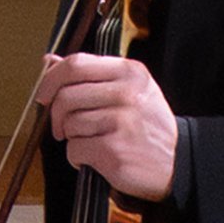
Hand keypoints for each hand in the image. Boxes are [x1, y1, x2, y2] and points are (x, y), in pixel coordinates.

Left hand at [38, 47, 178, 200]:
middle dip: (56, 115)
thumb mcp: (129, 89)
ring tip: (90, 142)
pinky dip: (77, 158)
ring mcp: (121, 122)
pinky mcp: (114, 150)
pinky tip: (94, 158)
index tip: (44, 94)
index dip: (51, 79)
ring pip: (69, 124)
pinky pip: (75, 149)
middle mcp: (126, 93)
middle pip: (66, 96)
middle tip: (62, 128)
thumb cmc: (148, 125)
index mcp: (129, 72)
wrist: (179, 161)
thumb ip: (90, 74)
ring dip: (71, 138)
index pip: (76, 64)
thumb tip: (49, 61)